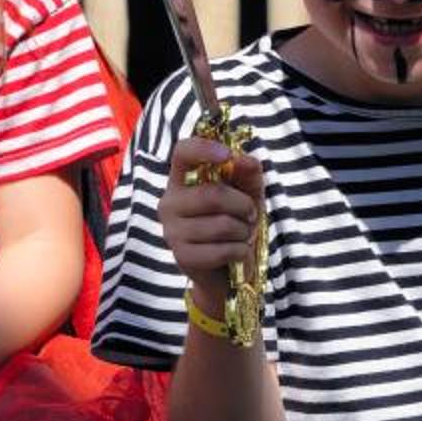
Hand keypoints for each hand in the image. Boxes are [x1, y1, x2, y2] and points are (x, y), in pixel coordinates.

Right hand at [161, 134, 266, 290]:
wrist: (226, 271)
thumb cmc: (234, 224)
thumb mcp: (247, 194)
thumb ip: (248, 173)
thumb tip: (244, 159)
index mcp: (181, 181)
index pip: (182, 153)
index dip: (204, 149)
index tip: (227, 155)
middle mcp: (169, 203)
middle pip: (212, 194)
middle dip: (243, 205)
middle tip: (252, 215)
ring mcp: (172, 231)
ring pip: (222, 224)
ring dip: (245, 231)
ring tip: (244, 235)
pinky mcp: (182, 257)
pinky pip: (223, 250)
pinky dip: (241, 251)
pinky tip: (238, 253)